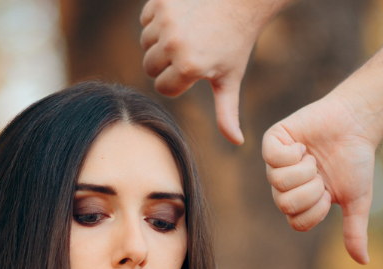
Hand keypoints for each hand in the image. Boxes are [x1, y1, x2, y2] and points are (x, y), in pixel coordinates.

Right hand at [139, 0, 281, 143]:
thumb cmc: (236, 43)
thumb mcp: (230, 79)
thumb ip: (227, 113)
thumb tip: (237, 142)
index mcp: (190, 68)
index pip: (163, 88)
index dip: (178, 82)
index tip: (196, 70)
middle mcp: (174, 45)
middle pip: (149, 67)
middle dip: (166, 64)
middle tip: (190, 52)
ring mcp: (166, 22)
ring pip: (145, 43)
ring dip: (160, 41)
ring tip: (187, 35)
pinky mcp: (160, 2)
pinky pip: (145, 20)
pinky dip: (158, 20)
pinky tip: (181, 18)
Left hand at [263, 92, 378, 262]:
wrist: (357, 123)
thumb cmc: (356, 161)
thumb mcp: (357, 200)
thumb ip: (354, 230)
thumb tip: (363, 262)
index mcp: (299, 201)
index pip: (297, 222)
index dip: (316, 209)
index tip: (328, 192)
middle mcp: (283, 184)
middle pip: (285, 204)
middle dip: (310, 190)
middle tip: (321, 173)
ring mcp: (276, 162)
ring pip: (278, 182)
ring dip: (304, 170)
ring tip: (313, 158)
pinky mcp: (273, 140)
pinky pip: (273, 157)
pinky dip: (293, 153)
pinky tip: (304, 145)